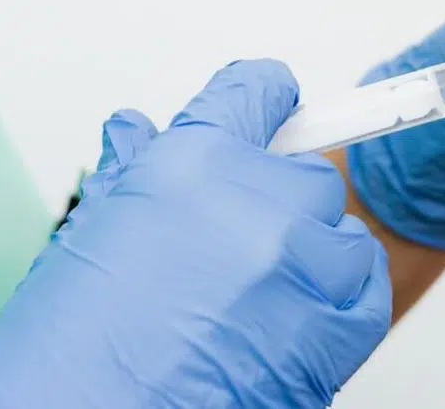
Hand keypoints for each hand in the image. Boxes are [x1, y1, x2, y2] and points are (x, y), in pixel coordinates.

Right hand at [0, 60, 390, 408]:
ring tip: (258, 297)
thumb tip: (138, 129)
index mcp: (194, 166)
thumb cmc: (75, 352)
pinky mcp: (340, 328)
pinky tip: (302, 312)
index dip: (262, 98)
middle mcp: (262, 204)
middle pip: (307, 173)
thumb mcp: (89, 241)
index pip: (256, 93)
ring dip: (313, 254)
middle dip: (277, 202)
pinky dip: (346, 293)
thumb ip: (133, 173)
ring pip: (343, 230)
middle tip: (234, 248)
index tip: (275, 103)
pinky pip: (369, 284)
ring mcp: (306, 265)